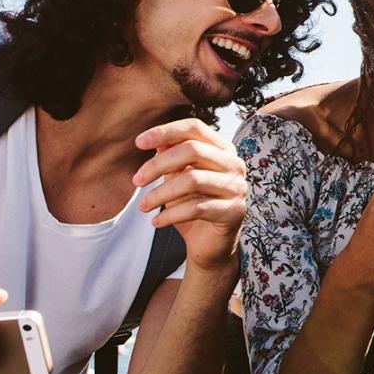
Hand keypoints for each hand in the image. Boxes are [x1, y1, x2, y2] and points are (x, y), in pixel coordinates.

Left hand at [134, 118, 250, 276]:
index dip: (166, 131)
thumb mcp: (178, 178)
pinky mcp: (233, 211)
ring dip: (161, 193)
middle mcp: (234, 164)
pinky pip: (196, 208)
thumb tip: (155, 141)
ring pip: (193, 180)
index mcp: (222, 149)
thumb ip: (171, 158)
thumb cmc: (193, 206)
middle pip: (193, 150)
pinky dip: (171, 215)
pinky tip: (156, 222)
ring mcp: (237, 187)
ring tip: (143, 206)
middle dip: (158, 164)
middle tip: (136, 180)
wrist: (210, 244)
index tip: (138, 142)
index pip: (195, 128)